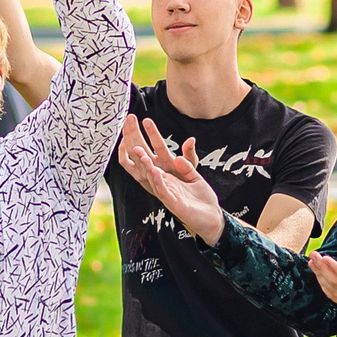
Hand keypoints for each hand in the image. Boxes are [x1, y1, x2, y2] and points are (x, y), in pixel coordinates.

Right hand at [116, 115, 225, 244]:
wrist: (208, 216)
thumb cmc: (199, 196)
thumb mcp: (193, 172)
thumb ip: (189, 157)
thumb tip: (188, 141)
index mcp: (162, 169)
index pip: (148, 148)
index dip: (143, 134)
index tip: (139, 119)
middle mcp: (158, 177)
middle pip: (140, 155)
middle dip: (133, 137)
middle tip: (128, 119)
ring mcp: (161, 188)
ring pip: (145, 173)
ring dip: (141, 161)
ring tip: (137, 148)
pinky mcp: (170, 200)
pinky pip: (160, 188)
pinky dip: (157, 179)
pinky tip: (155, 169)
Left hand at [308, 250, 336, 319]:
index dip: (334, 268)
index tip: (324, 257)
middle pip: (335, 283)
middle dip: (322, 269)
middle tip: (314, 255)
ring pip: (331, 290)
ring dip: (320, 276)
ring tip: (312, 262)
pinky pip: (332, 296)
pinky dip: (323, 285)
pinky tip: (318, 274)